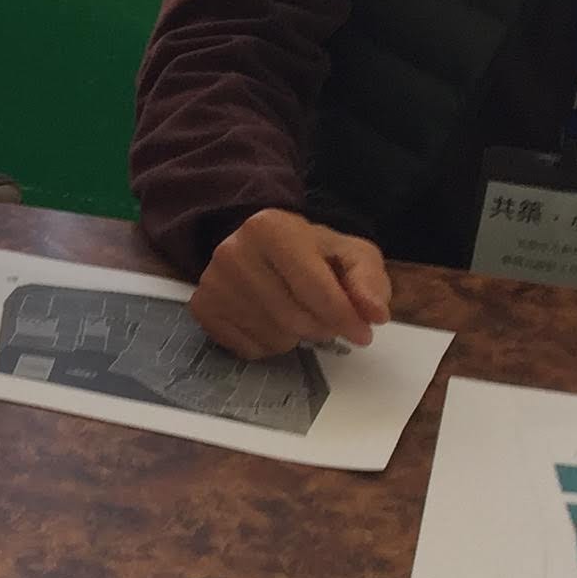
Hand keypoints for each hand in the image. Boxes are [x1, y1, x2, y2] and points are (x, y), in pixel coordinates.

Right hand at [191, 210, 391, 359]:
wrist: (259, 247)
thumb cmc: (310, 252)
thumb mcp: (349, 253)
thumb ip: (368, 280)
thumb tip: (374, 314)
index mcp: (270, 228)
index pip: (315, 288)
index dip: (345, 317)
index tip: (364, 334)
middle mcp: (232, 251)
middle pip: (294, 318)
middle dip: (322, 328)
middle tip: (329, 321)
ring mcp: (212, 281)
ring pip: (273, 337)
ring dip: (296, 338)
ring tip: (297, 314)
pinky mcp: (202, 307)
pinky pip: (248, 349)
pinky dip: (269, 345)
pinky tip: (271, 321)